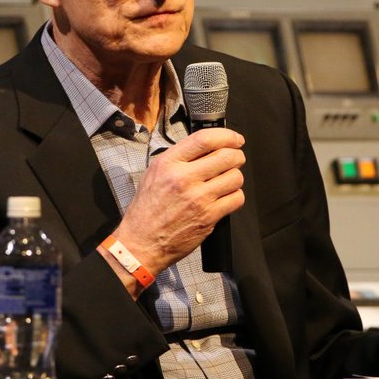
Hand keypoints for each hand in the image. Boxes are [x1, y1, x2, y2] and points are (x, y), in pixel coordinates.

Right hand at [110, 128, 244, 276]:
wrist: (142, 242)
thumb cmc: (147, 209)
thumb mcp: (154, 174)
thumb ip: (178, 158)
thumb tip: (206, 147)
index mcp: (169, 163)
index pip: (204, 139)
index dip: (227, 136)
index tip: (234, 139)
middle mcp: (184, 178)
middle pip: (227, 156)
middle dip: (236, 156)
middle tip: (234, 159)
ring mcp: (198, 198)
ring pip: (235, 177)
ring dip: (235, 177)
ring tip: (226, 181)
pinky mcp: (209, 217)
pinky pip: (236, 199)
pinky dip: (235, 196)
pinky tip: (225, 198)